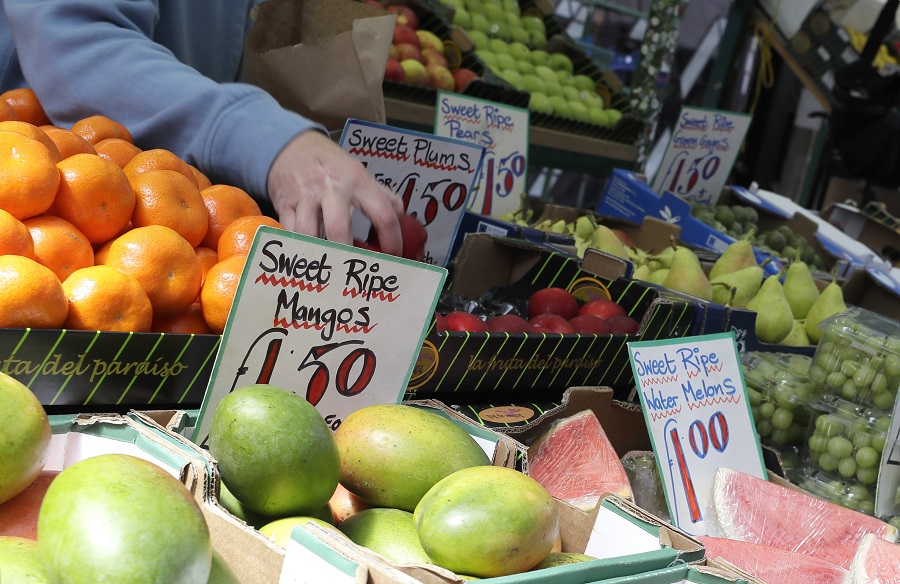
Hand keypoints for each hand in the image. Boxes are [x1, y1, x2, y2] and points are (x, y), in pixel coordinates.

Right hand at [267, 130, 403, 255]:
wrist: (291, 145)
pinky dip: (299, 245)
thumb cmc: (330, 164)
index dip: (392, 241)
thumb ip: (380, 195)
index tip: (394, 257)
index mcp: (358, 181)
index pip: (384, 215)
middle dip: (346, 255)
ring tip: (326, 265)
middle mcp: (332, 188)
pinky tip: (306, 251)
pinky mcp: (284, 203)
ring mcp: (306, 196)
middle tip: (354, 271)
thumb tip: (402, 217)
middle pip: (340, 230)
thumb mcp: (358, 172)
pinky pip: (290, 232)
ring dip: (317, 253)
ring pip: (309, 234)